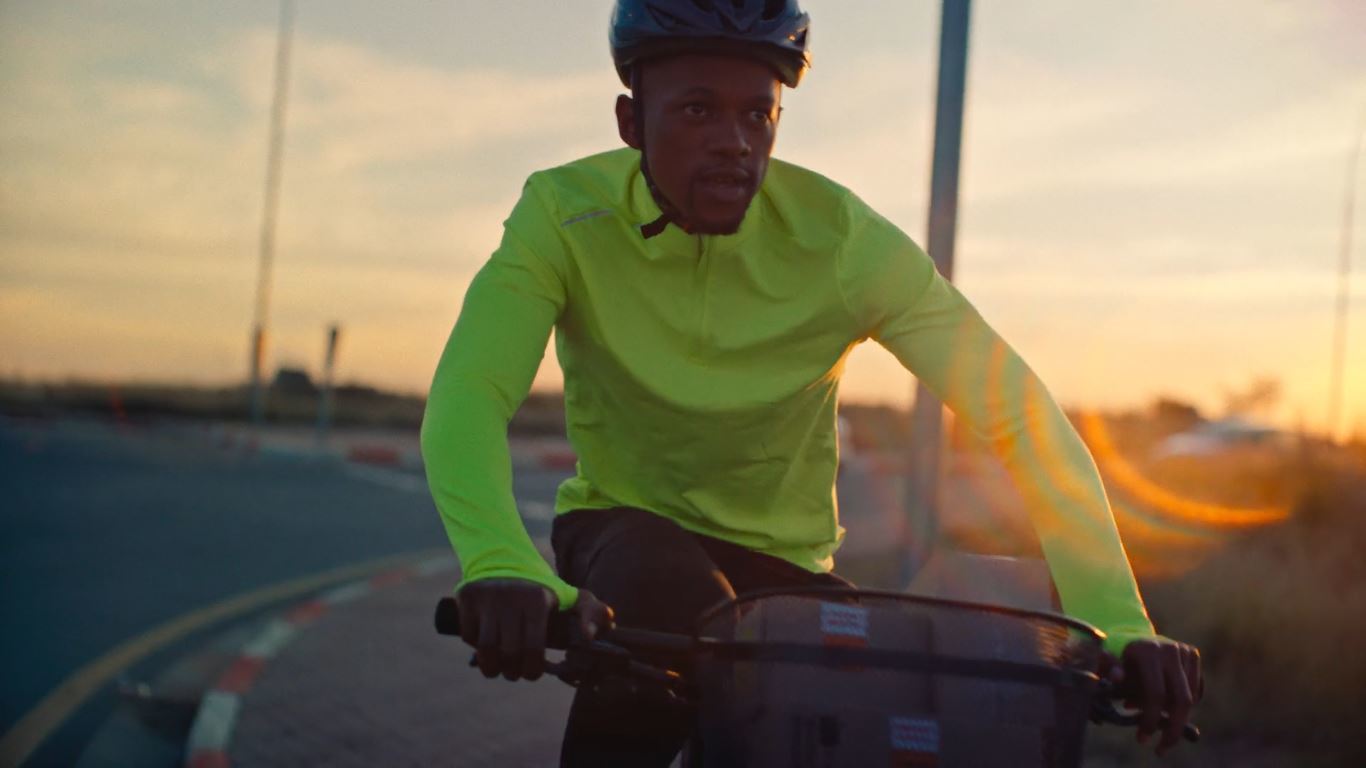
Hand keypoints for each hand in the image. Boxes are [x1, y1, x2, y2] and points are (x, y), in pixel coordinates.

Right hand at [455, 578, 612, 680]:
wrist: (503, 560)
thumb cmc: (542, 590)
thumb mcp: (570, 596)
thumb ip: (591, 613)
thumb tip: (590, 635)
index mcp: (537, 600)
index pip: (533, 649)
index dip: (532, 670)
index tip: (531, 674)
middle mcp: (510, 597)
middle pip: (508, 653)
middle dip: (512, 672)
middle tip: (515, 673)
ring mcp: (486, 596)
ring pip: (485, 648)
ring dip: (491, 667)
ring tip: (498, 669)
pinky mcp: (466, 596)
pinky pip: (468, 635)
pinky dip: (475, 646)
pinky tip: (485, 644)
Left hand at [1100, 637, 1202, 754]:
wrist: (1132, 638)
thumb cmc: (1117, 660)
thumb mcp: (1109, 666)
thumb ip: (1110, 672)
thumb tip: (1116, 676)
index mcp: (1146, 651)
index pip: (1156, 693)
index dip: (1150, 719)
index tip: (1142, 738)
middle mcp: (1168, 648)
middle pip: (1181, 699)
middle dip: (1172, 729)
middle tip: (1161, 749)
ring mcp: (1183, 650)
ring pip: (1190, 698)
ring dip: (1174, 717)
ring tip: (1154, 719)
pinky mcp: (1193, 654)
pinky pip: (1195, 692)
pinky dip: (1182, 706)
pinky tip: (1163, 704)